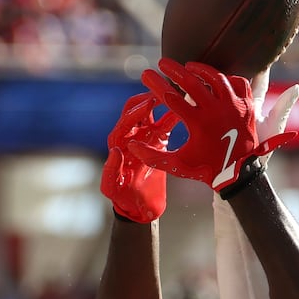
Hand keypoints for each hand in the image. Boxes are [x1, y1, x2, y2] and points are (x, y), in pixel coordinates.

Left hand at [101, 93, 173, 222]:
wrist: (140, 207)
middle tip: (164, 91)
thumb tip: (115, 151)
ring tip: (179, 95)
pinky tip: (188, 109)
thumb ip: (111, 170)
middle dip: (149, 98)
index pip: (126, 121)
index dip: (137, 111)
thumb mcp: (112, 187)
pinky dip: (175, 116)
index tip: (150, 102)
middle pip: (137, 109)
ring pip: (153, 113)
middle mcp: (130, 135)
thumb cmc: (123, 198)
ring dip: (164, 103)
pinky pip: (166, 124)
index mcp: (118, 143)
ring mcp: (145, 137)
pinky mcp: (158, 142)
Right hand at [128, 59, 298, 192]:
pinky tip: (216, 80)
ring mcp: (235, 107)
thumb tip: (132, 145)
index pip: (171, 97)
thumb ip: (153, 156)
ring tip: (188, 67)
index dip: (156, 84)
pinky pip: (239, 83)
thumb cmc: (207, 170)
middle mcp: (218, 111)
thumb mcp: (178, 165)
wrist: (240, 176)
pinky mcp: (248, 106)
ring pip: (217, 78)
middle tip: (163, 63)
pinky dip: (227, 79)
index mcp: (199, 124)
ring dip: (201, 70)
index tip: (146, 74)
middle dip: (174, 70)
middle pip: (192, 82)